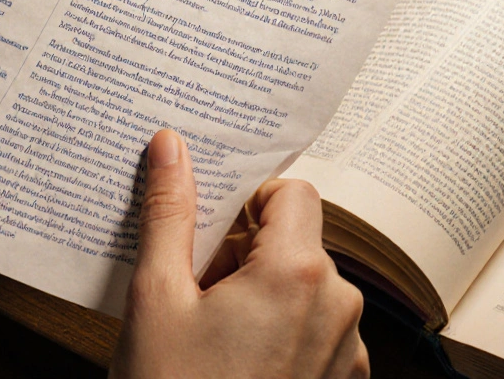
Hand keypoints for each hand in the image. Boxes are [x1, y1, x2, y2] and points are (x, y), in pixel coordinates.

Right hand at [111, 129, 369, 378]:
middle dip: (246, 254)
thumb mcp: (156, 299)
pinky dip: (281, 332)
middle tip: (195, 292)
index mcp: (298, 273)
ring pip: (306, 287)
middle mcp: (338, 305)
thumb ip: (170, 213)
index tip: (210, 231)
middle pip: (298, 241)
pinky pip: (317, 330)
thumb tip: (170, 146)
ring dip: (262, 295)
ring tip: (210, 335)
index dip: (249, 203)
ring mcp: (346, 348)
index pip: (293, 192)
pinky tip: (235, 361)